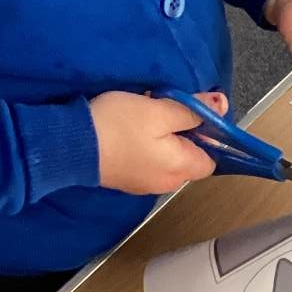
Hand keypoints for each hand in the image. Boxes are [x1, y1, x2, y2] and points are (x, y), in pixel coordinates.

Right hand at [90, 89, 229, 195]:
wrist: (69, 146)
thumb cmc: (119, 125)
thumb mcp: (160, 110)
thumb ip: (193, 111)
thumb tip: (222, 106)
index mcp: (180, 169)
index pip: (212, 160)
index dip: (209, 137)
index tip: (196, 115)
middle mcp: (166, 184)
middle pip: (189, 159)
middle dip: (184, 135)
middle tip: (166, 110)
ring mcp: (143, 185)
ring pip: (167, 159)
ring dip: (163, 139)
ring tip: (146, 117)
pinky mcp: (126, 180)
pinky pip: (147, 162)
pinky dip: (146, 146)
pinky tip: (130, 130)